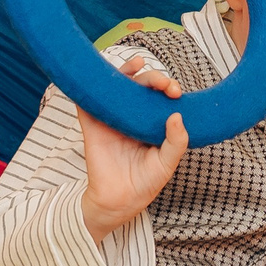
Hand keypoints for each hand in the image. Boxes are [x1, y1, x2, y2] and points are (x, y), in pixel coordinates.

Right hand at [79, 53, 187, 243]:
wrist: (120, 200)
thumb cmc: (146, 182)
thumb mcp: (168, 163)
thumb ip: (177, 142)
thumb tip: (177, 115)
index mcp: (150, 121)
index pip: (158, 96)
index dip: (167, 87)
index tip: (175, 92)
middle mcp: (131, 115)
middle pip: (140, 86)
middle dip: (154, 78)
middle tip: (164, 85)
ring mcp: (111, 117)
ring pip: (117, 85)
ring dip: (128, 71)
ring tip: (140, 65)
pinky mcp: (92, 123)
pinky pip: (88, 100)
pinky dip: (93, 84)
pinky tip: (103, 75)